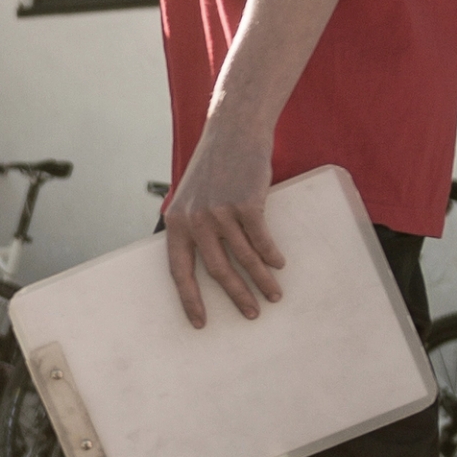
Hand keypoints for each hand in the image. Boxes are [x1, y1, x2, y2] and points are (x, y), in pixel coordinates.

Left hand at [160, 118, 286, 327]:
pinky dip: (272, 257)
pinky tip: (279, 265)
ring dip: (262, 281)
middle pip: (218, 272)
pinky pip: (262, 240)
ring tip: (274, 296)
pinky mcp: (246, 203)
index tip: (200, 323)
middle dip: (237, 297)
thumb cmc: (214, 169)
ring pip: (244, 259)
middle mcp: (195, 220)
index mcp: (177, 223)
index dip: (190, 299)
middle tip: (252, 315)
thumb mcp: (192, 198)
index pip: (179, 271)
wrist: (232, 133)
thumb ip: (194, 228)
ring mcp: (221, 212)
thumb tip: (209, 266)